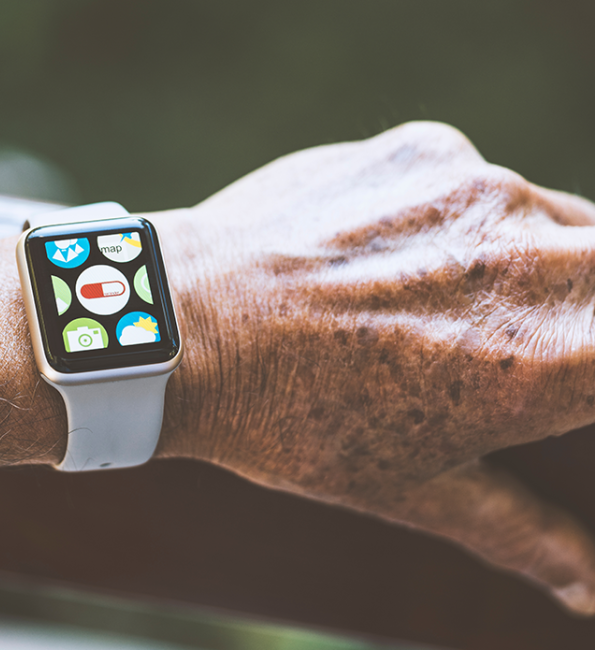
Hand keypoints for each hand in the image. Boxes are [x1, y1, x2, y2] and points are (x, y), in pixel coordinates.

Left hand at [152, 121, 594, 613]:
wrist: (180, 321)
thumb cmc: (288, 419)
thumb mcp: (411, 489)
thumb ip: (522, 533)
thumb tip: (586, 587)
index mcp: (549, 358)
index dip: (591, 371)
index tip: (560, 386)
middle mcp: (533, 256)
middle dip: (583, 314)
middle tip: (511, 347)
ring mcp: (478, 189)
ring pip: (558, 221)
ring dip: (530, 262)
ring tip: (438, 304)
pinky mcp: (424, 147)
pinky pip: (477, 183)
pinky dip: (458, 220)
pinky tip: (385, 257)